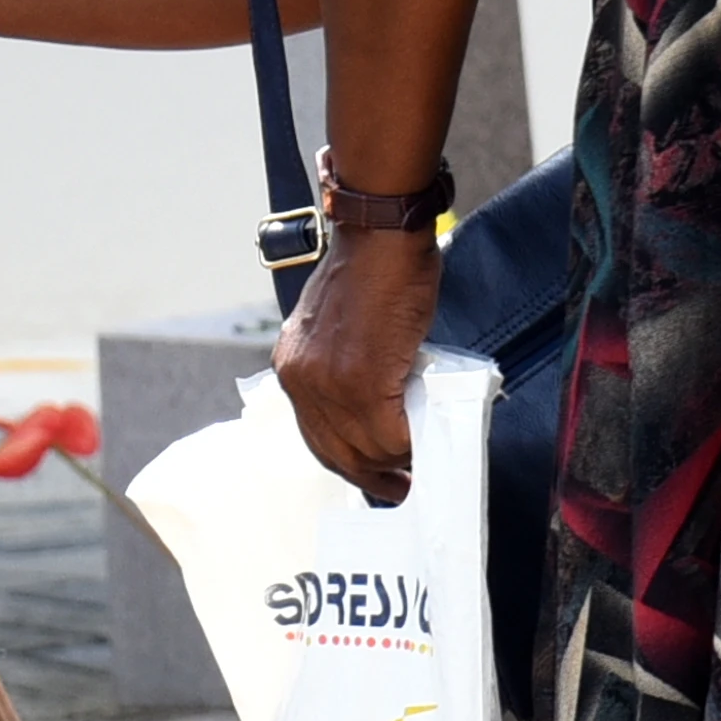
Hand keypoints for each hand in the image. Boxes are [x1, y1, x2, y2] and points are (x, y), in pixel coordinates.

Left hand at [275, 225, 438, 506]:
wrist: (380, 233)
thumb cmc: (372, 267)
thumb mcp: (337, 323)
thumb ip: (344, 361)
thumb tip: (376, 395)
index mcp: (292, 365)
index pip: (315, 433)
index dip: (348, 458)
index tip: (375, 471)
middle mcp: (301, 379)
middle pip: (336, 452)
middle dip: (372, 475)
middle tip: (402, 487)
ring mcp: (329, 383)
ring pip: (367, 449)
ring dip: (399, 459)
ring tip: (423, 460)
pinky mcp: (362, 381)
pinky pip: (391, 435)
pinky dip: (412, 442)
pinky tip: (428, 439)